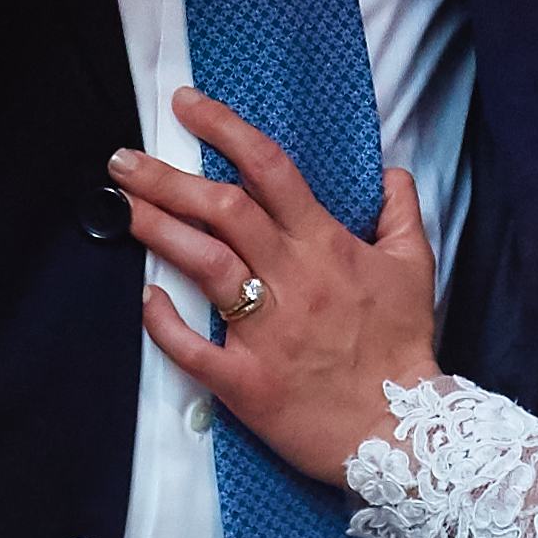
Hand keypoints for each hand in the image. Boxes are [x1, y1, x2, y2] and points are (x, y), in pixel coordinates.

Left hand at [115, 90, 442, 484]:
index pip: (269, 170)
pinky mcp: (246, 380)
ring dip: (158, 229)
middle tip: (123, 159)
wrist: (403, 431)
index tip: (187, 105)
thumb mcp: (416, 269)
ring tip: (121, 206)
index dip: (225, 129)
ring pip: (203, 263)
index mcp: (325, 246)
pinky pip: (194, 347)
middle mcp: (291, 278)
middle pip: (222, 209)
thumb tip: (392, 173)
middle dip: (167, 177)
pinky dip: (165, 322)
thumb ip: (401, 214)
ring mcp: (265, 330)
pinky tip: (145, 296)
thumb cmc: (403, 348)